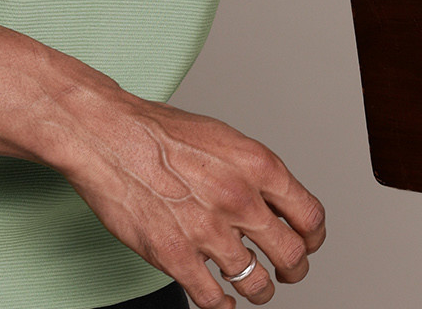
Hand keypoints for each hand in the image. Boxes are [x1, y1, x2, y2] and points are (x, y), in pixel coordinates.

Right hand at [58, 90, 325, 308]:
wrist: (109, 135)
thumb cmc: (157, 131)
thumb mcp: (222, 137)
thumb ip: (252, 171)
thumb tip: (273, 201)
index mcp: (256, 164)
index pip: (310, 215)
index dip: (312, 236)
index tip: (307, 242)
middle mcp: (239, 198)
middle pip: (292, 255)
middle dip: (293, 269)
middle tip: (286, 270)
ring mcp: (208, 231)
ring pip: (258, 284)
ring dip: (259, 289)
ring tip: (251, 284)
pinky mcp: (177, 257)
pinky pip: (215, 300)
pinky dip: (222, 305)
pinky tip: (219, 297)